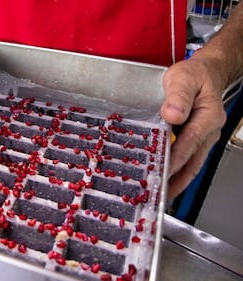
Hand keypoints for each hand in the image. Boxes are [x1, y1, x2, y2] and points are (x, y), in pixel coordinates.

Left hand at [160, 56, 225, 198]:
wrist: (205, 73)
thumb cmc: (195, 76)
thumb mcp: (184, 78)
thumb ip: (178, 96)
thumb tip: (172, 114)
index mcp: (208, 117)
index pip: (190, 142)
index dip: (175, 159)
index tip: (162, 172)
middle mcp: (207, 131)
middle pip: (192, 161)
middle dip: (176, 180)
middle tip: (158, 194)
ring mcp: (202, 138)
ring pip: (190, 165)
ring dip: (176, 180)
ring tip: (159, 194)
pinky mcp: (193, 140)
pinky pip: (185, 159)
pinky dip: (175, 172)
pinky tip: (163, 178)